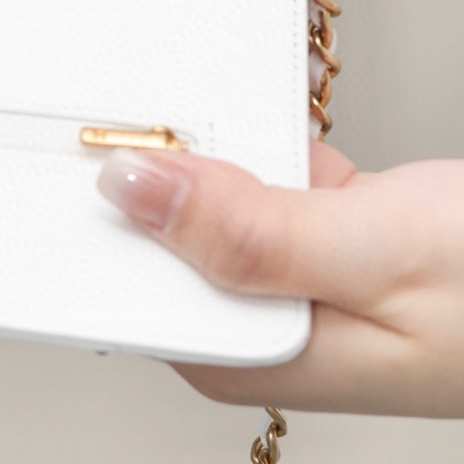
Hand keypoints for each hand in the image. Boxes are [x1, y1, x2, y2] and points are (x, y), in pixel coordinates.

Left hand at [96, 141, 463, 423]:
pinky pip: (263, 179)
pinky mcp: (325, 238)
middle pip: (158, 234)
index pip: (129, 287)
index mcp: (254, 358)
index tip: (87, 141)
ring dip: (211, 146)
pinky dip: (263, 141)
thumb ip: (249, 230)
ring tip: (215, 105)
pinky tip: (267, 117)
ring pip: (209, 197)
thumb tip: (131, 193)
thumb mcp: (376, 252)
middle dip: (155, 164)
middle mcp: (265, 326)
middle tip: (167, 109)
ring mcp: (295, 280)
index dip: (96, 211)